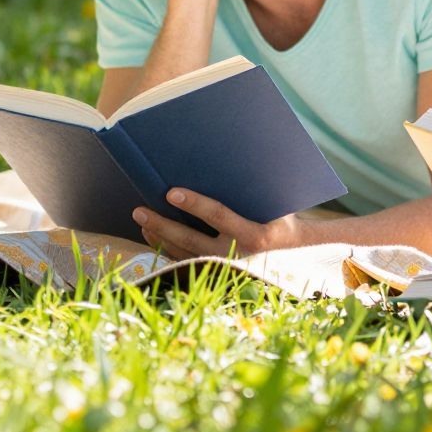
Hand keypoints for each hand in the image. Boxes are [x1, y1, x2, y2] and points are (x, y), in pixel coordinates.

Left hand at [134, 188, 307, 257]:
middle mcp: (236, 255)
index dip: (194, 204)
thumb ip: (255, 189)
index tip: (171, 192)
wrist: (292, 251)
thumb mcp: (277, 203)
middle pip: (190, 240)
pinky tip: (153, 235)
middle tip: (140, 210)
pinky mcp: (216, 271)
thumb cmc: (282, 218)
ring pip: (183, 252)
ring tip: (141, 218)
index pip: (218, 216)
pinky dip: (166, 248)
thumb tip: (229, 160)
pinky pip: (184, 261)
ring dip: (159, 236)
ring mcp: (224, 267)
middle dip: (163, 224)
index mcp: (254, 235)